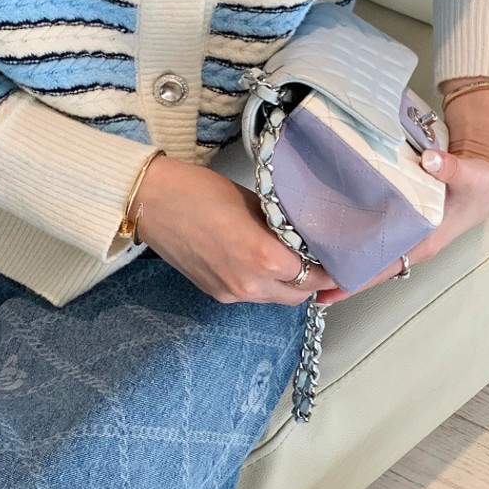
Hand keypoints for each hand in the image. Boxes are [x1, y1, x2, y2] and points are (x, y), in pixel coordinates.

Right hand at [134, 154, 338, 305]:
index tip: (338, 254)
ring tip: (289, 255)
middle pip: (300, 295)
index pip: (316, 275)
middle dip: (313, 278)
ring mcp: (231, 294)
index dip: (330, 266)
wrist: (150, 202)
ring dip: (288, 283)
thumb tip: (305, 236)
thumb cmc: (199, 191)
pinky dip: (264, 283)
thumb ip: (283, 226)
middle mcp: (250, 285)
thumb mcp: (255, 202)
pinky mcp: (215, 293)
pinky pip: (252, 295)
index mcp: (264, 259)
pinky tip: (259, 259)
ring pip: (276, 298)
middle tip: (318, 255)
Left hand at [313, 84, 488, 306]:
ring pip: (369, 256)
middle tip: (299, 278)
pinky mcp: (404, 223)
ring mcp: (408, 236)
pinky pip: (373, 238)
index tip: (322, 289)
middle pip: (368, 268)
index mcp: (424, 241)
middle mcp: (413, 244)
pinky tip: (328, 235)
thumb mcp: (470, 174)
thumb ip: (450, 167)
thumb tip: (432, 161)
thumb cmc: (482, 181)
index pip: (381, 268)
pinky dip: (352, 240)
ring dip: (341, 260)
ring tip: (304, 262)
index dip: (351, 279)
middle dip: (336, 275)